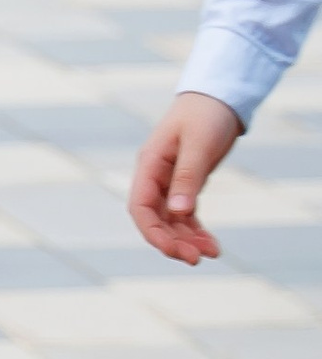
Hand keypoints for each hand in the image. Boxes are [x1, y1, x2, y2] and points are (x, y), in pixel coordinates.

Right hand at [129, 92, 243, 264]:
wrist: (218, 98)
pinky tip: (211, 244)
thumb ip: (188, 178)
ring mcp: (169, 182)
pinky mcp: (186, 185)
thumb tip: (178, 212)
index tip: (175, 251)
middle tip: (197, 259)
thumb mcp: (198, 145)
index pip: (140, 207)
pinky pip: (186, 215)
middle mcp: (155, 177)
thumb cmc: (205, 115)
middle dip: (172, 242)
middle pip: (154, 219)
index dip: (153, 233)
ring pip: (171, 221)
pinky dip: (196, 231)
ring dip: (187, 240)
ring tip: (211, 253)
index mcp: (150, 165)